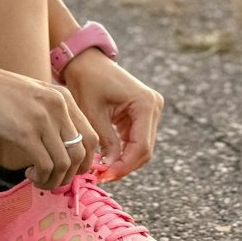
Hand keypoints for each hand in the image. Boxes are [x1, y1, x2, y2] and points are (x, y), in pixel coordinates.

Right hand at [0, 58, 97, 189]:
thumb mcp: (32, 96)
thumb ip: (50, 114)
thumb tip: (60, 147)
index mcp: (63, 97)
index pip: (91, 137)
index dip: (84, 161)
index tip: (68, 171)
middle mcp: (58, 106)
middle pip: (83, 152)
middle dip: (72, 174)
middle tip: (55, 180)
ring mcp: (43, 118)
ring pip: (66, 163)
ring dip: (55, 180)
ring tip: (40, 180)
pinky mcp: (24, 132)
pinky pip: (46, 166)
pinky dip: (41, 177)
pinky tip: (29, 174)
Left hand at [61, 53, 164, 183]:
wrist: (87, 63)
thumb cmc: (87, 82)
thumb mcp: (93, 114)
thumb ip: (105, 142)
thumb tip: (110, 169)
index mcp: (145, 103)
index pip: (141, 146)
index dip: (125, 165)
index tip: (105, 176)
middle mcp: (154, 107)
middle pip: (145, 149)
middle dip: (124, 166)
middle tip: (102, 176)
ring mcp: (151, 110)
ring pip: (142, 147)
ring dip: (124, 161)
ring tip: (102, 170)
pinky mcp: (144, 114)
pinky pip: (136, 140)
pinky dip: (123, 151)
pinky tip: (107, 159)